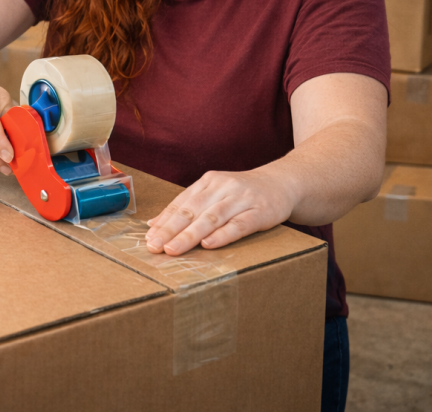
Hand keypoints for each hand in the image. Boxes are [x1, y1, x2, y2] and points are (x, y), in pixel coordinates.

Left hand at [145, 167, 297, 255]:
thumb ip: (187, 206)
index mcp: (208, 182)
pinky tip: (208, 244)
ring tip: (174, 249)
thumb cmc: (241, 193)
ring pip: (211, 218)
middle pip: (192, 210)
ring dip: (190, 235)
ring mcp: (242, 199)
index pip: (180, 203)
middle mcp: (222, 188)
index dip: (163, 221)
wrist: (283, 183)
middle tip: (155, 246)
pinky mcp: (260, 212)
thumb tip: (154, 223)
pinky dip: (222, 235)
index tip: (149, 237)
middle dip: (171, 230)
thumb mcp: (213, 194)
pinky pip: (239, 225)